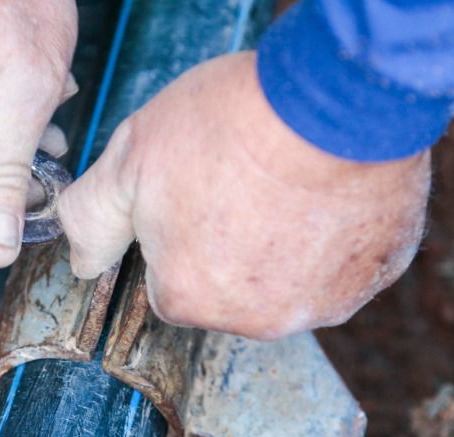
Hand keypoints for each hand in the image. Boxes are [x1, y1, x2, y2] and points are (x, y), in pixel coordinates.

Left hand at [57, 52, 430, 339]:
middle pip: (230, 291)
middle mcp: (254, 320)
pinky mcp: (374, 277)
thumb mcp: (130, 160)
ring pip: (291, 282)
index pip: (170, 286)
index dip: (178, 235)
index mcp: (188, 298)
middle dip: (231, 248)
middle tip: (241, 183)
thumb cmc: (231, 125)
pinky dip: (338, 238)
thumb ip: (91, 220)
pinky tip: (329, 191)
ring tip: (288, 184)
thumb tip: (79, 259)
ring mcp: (321, 304)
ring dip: (287, 247)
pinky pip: (347, 266)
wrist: (334, 99)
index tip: (195, 193)